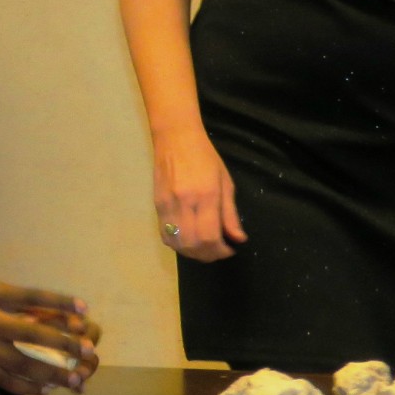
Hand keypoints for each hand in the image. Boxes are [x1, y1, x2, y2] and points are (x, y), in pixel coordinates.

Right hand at [0, 282, 101, 394]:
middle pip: (32, 335)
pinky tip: (45, 389)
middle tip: (87, 351)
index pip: (32, 298)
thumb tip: (47, 317)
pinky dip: (27, 387)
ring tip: (73, 380)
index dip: (60, 302)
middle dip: (62, 344)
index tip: (85, 309)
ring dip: (51, 373)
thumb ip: (14, 302)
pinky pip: (6, 380)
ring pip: (22, 364)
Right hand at [151, 124, 244, 261]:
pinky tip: (188, 239)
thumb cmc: (205, 157)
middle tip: (219, 251)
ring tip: (204, 248)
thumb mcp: (225, 183)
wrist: (176, 139)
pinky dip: (178, 244)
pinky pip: (165, 235)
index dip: (221, 250)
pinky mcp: (157, 205)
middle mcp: (184, 203)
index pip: (209, 236)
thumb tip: (238, 238)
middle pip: (192, 245)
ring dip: (192, 253)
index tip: (230, 249)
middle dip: (208, 255)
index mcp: (205, 196)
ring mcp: (167, 205)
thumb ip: (230, 213)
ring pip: (177, 243)